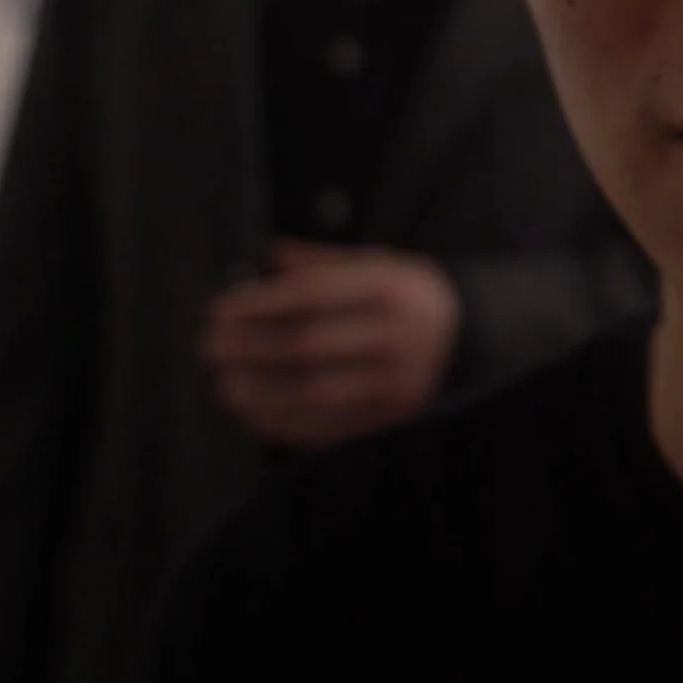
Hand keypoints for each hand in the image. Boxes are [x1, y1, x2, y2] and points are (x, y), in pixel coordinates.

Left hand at [202, 239, 460, 449]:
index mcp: (391, 288)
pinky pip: (331, 428)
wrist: (470, 337)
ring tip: (226, 384)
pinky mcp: (393, 419)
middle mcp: (397, 336)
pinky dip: (287, 424)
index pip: (312, 295)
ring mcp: (397, 382)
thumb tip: (267, 254)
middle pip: (307, 344)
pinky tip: (257, 415)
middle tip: (212, 348)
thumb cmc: (410, 297)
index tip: (220, 310)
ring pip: (314, 392)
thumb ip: (322, 262)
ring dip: (260, 391)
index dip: (259, 304)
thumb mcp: (378, 264)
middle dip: (250, 348)